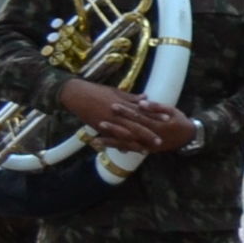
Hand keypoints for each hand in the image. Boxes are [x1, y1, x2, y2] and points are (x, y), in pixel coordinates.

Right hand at [55, 80, 190, 153]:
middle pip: (136, 125)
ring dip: (135, 143)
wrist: (75, 94)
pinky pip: (111, 138)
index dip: (155, 115)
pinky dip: (118, 144)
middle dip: (148, 134)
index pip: (142, 110)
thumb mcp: (116, 91)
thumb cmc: (96, 90)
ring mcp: (107, 121)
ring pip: (124, 134)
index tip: (168, 119)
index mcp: (123, 103)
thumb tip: (146, 97)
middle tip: (161, 141)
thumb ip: (131, 97)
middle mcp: (117, 113)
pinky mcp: (98, 127)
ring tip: (146, 150)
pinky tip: (126, 151)